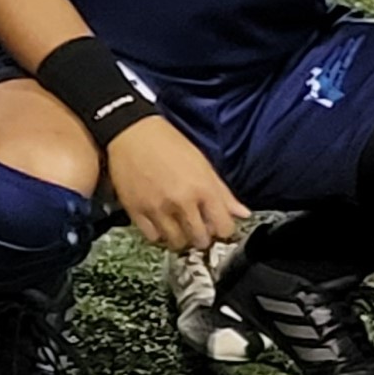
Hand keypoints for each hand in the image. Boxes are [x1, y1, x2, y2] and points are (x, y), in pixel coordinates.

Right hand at [104, 118, 250, 254]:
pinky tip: (161, 221)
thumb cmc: (168, 143)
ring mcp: (158, 208)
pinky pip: (153, 237)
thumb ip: (223, 192)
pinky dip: (159, 233)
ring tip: (179, 226)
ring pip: (177, 242)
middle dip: (202, 236)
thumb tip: (242, 213)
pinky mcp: (136, 210)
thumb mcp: (203, 164)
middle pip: (200, 239)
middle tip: (197, 227)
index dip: (223, 229)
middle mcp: (181, 202)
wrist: (131, 132)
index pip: (224, 228)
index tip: (217, 225)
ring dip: (181, 237)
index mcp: (203, 188)